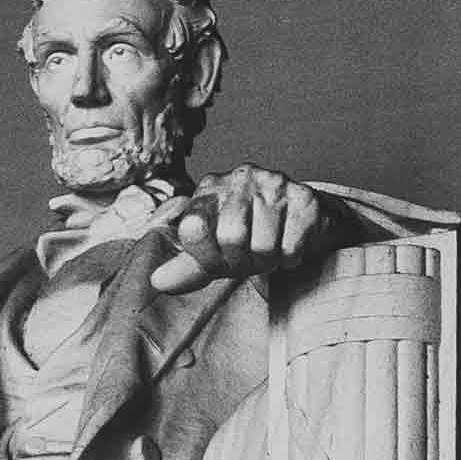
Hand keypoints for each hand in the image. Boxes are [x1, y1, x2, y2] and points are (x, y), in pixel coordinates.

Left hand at [150, 166, 335, 293]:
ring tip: (270, 251)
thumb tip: (157, 282)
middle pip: (231, 237)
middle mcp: (240, 177)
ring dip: (268, 261)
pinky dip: (290, 258)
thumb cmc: (252, 237)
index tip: (219, 260)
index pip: (193, 229)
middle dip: (241, 261)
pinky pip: (291, 246)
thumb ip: (187, 267)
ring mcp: (274, 182)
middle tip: (249, 259)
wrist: (302, 223)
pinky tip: (289, 246)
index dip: (207, 257)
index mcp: (210, 188)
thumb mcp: (214, 253)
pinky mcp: (304, 198)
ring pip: (263, 245)